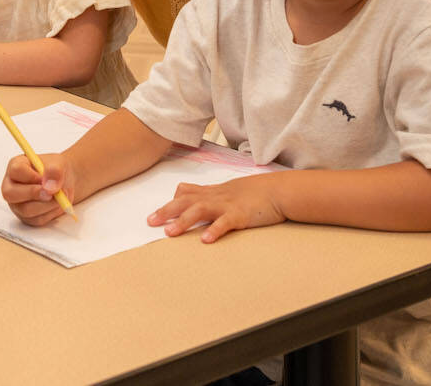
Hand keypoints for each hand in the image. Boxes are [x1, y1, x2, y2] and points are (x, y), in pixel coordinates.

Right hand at [1, 153, 75, 225]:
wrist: (64, 183)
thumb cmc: (56, 171)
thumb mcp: (58, 164)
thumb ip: (54, 171)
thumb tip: (49, 187)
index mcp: (15, 166)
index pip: (15, 171)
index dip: (31, 176)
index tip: (44, 179)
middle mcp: (11, 185)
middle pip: (10, 194)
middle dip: (34, 194)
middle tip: (51, 192)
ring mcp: (17, 203)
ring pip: (25, 210)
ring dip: (47, 205)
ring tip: (60, 197)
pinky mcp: (26, 217)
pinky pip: (37, 220)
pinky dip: (51, 213)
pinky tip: (57, 204)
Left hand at [147, 174, 284, 242]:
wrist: (279, 190)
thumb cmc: (254, 192)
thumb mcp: (227, 190)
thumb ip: (207, 193)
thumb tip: (186, 193)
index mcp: (213, 192)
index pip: (185, 194)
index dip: (169, 204)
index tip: (154, 215)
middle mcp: (216, 197)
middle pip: (186, 201)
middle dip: (167, 211)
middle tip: (150, 222)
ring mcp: (228, 205)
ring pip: (201, 210)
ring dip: (184, 221)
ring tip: (170, 233)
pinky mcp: (241, 215)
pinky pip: (225, 222)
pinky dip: (215, 230)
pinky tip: (205, 240)